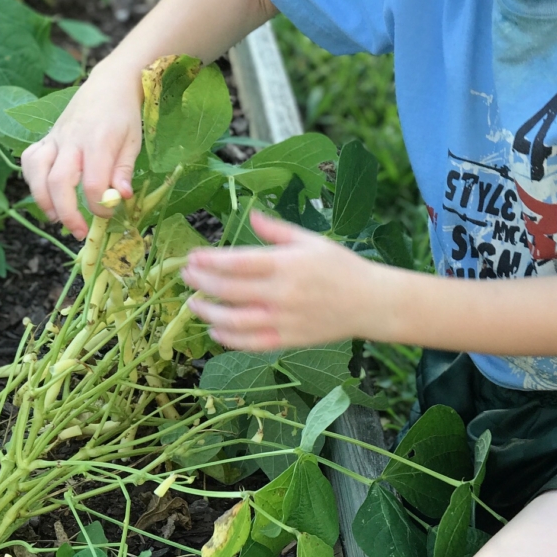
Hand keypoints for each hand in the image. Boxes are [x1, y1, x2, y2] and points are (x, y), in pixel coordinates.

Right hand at [20, 63, 142, 239]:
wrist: (108, 85)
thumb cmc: (123, 117)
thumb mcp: (133, 143)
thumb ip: (124, 171)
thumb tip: (121, 197)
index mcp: (98, 141)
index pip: (93, 182)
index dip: (99, 206)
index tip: (107, 215)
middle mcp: (71, 140)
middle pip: (59, 181)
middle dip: (67, 212)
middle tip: (79, 232)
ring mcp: (55, 138)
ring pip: (37, 171)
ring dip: (42, 199)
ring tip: (56, 219)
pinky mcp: (46, 138)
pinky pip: (30, 159)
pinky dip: (32, 180)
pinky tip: (44, 195)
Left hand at [183, 210, 392, 350]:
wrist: (370, 302)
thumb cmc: (341, 267)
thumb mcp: (310, 241)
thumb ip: (276, 230)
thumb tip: (249, 213)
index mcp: (286, 264)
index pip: (237, 262)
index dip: (209, 261)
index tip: (192, 257)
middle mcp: (282, 293)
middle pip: (229, 291)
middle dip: (202, 284)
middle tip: (186, 277)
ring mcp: (284, 320)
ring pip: (235, 321)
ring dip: (208, 313)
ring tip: (194, 304)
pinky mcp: (289, 340)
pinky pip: (252, 343)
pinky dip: (229, 339)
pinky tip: (215, 331)